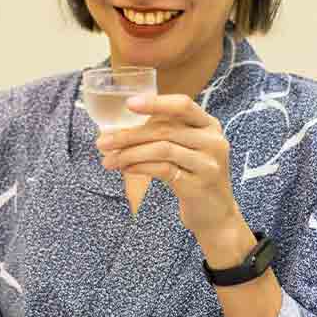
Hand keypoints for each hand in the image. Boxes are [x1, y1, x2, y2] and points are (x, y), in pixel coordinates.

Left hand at [97, 94, 247, 256]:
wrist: (214, 213)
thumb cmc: (193, 175)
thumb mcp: (185, 149)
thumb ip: (165, 133)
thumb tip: (119, 128)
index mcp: (209, 125)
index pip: (183, 105)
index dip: (155, 103)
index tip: (129, 103)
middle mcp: (213, 141)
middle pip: (165, 129)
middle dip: (129, 135)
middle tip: (102, 142)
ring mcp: (208, 163)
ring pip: (162, 149)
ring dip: (129, 153)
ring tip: (108, 160)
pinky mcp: (198, 184)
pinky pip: (164, 170)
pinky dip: (140, 167)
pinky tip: (126, 169)